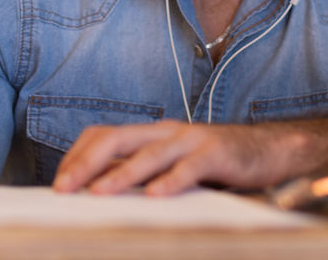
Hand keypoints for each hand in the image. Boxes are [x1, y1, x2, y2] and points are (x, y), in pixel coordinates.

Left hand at [52, 120, 295, 195]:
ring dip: (121, 174)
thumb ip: (142, 174)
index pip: (103, 134)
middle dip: (86, 163)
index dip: (77, 156)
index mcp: (151, 134)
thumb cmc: (215, 163)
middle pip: (116, 137)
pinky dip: (170, 181)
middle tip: (65, 188)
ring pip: (149, 153)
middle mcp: (166, 132)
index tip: (59, 183)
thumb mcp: (172, 166)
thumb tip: (99, 192)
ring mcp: (191, 140)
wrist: (268, 151)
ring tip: (100, 192)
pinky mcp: (216, 153)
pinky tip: (156, 196)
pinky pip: (190, 167)